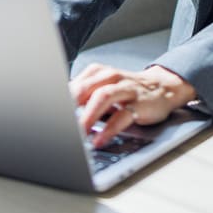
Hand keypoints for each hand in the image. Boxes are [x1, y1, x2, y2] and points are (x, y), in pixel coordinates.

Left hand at [69, 63, 196, 147]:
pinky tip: (100, 140)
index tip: (49, 115)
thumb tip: (58, 112)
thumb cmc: (128, 90)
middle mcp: (111, 77)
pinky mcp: (139, 104)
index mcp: (98, 72)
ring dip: (88, 116)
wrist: (163, 87)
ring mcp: (126, 89)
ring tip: (79, 133)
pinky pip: (122, 117)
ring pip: (102, 97)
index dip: (60, 100)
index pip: (74, 84)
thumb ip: (83, 96)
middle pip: (85, 88)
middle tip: (60, 125)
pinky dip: (109, 130)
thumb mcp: (104, 87)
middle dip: (70, 107)